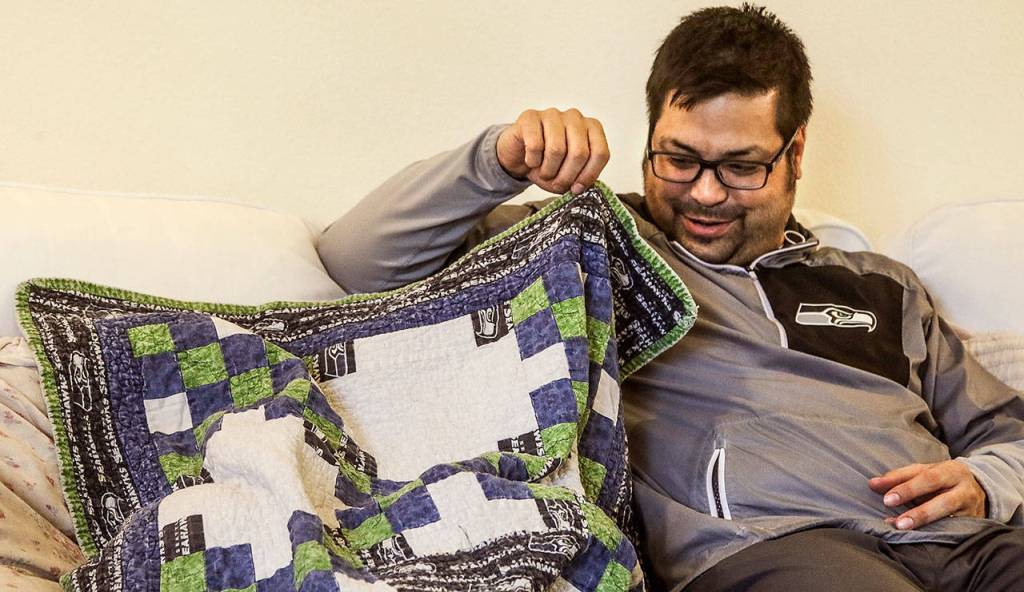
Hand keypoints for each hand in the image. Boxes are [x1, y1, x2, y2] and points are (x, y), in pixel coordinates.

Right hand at [496, 108, 608, 195]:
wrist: (520, 153)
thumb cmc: (548, 162)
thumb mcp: (568, 174)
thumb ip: (580, 179)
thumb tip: (580, 187)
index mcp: (592, 128)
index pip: (600, 153)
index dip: (589, 175)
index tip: (577, 188)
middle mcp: (575, 117)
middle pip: (579, 153)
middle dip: (566, 176)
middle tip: (556, 184)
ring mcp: (552, 115)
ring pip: (556, 150)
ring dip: (548, 171)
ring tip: (543, 173)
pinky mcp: (530, 117)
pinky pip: (535, 145)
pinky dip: (532, 161)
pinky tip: (531, 161)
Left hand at [868, 460, 985, 529]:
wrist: (979, 488)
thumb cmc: (942, 478)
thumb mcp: (924, 471)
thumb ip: (899, 477)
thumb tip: (873, 484)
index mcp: (951, 470)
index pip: (928, 478)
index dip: (907, 488)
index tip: (886, 499)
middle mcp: (965, 490)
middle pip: (943, 501)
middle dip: (919, 511)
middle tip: (896, 521)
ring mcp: (972, 509)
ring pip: (950, 517)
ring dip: (926, 523)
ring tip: (903, 528)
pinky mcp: (973, 524)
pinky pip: (955, 530)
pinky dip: (935, 533)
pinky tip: (919, 537)